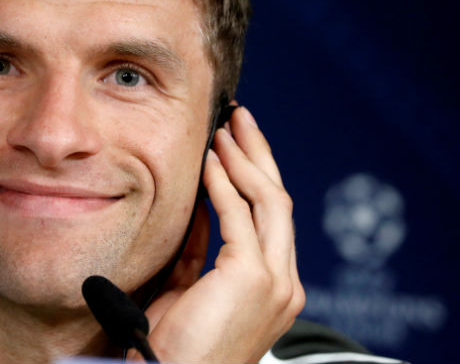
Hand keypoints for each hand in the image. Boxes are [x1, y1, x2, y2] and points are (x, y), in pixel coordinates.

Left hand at [135, 105, 304, 362]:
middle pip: (278, 202)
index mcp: (274, 289)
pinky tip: (210, 160)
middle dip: (259, 155)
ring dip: (245, 159)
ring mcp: (275, 282)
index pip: (270, 220)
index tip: (234, 146)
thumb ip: (199, 254)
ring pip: (270, 201)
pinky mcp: (252, 278)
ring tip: (226, 128)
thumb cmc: (174, 349)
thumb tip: (197, 213)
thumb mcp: (188, 292)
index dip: (254, 177)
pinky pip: (238, 215)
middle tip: (241, 118)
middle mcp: (284, 285)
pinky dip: (223, 183)